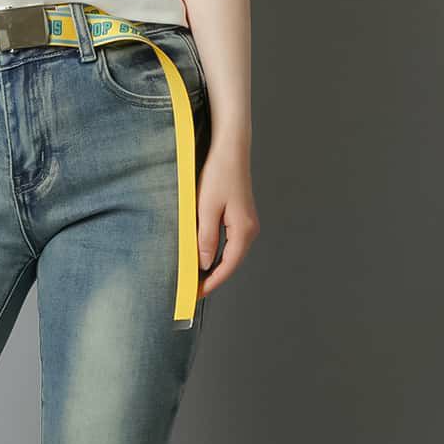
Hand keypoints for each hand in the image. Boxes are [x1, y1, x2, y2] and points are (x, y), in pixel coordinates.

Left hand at [196, 137, 260, 297]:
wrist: (230, 150)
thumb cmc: (219, 174)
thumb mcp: (207, 208)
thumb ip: (205, 238)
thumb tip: (203, 264)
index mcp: (244, 230)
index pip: (228, 265)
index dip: (212, 282)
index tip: (197, 293)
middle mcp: (250, 229)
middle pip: (231, 262)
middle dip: (213, 277)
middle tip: (193, 289)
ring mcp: (247, 223)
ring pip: (230, 253)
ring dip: (214, 265)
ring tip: (196, 276)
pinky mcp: (240, 216)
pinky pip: (229, 242)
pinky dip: (217, 252)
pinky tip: (204, 256)